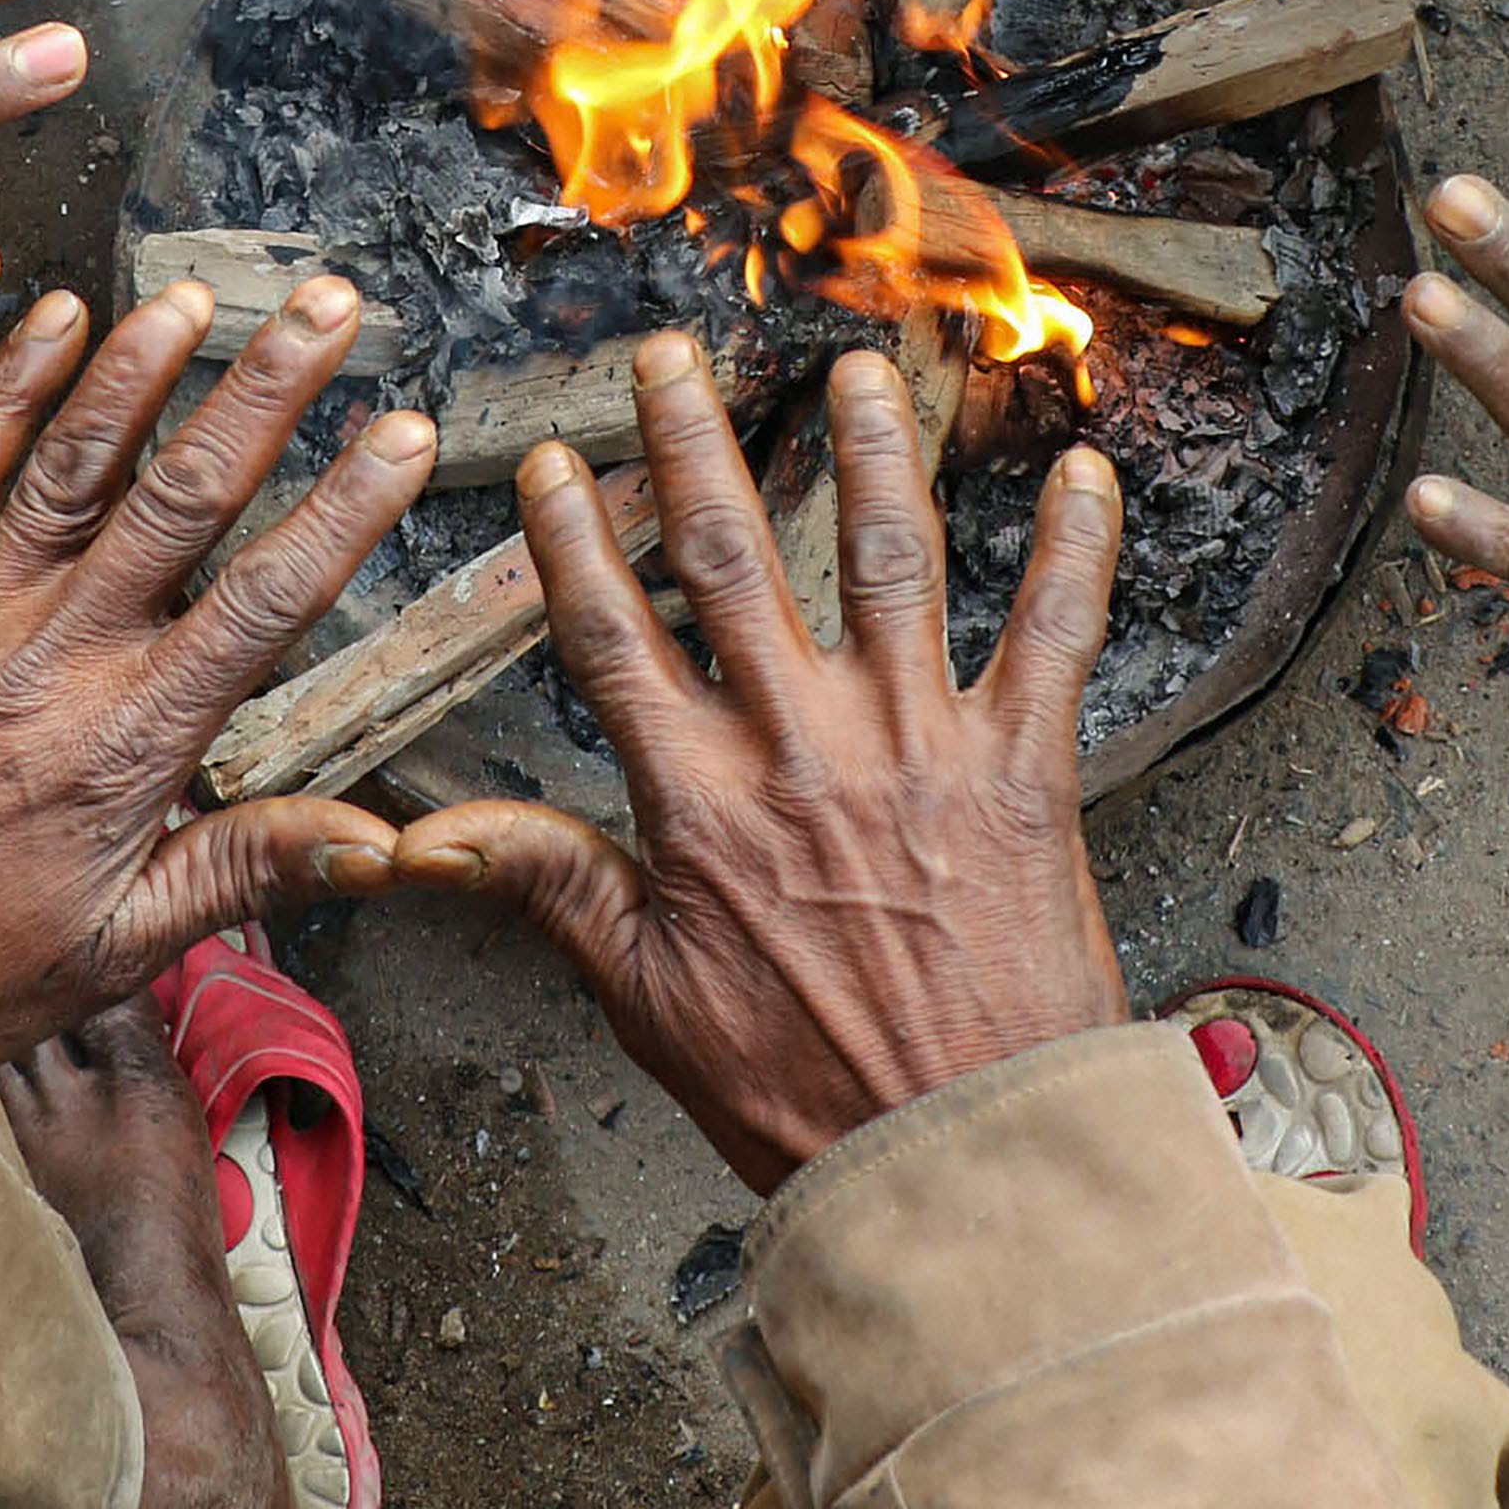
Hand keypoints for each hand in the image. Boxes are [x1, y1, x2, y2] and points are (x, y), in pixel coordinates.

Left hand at [0, 281, 437, 1086]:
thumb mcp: (119, 948)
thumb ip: (248, 869)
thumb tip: (381, 848)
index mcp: (130, 738)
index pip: (266, 598)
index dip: (345, 508)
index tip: (407, 433)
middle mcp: (60, 653)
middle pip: (184, 495)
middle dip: (266, 391)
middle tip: (329, 309)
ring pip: (75, 461)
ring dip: (142, 367)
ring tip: (202, 294)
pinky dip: (5, 387)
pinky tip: (52, 316)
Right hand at [387, 341, 1129, 1191]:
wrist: (967, 1152)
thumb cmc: (804, 1093)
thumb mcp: (646, 1001)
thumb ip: (552, 889)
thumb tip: (423, 840)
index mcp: (702, 803)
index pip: (618, 640)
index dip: (579, 544)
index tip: (556, 463)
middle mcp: (805, 748)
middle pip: (734, 565)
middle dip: (696, 446)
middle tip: (674, 356)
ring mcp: (922, 747)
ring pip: (890, 561)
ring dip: (874, 451)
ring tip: (861, 369)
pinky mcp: (1027, 770)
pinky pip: (1055, 635)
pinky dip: (1077, 550)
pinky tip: (1085, 473)